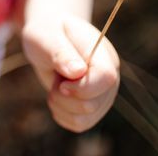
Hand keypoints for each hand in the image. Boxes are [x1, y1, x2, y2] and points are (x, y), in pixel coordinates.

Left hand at [20, 16, 119, 132]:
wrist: (49, 38)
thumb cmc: (47, 32)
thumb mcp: (47, 35)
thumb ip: (60, 51)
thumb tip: (78, 71)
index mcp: (103, 54)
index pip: (106, 78)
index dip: (82, 87)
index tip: (62, 83)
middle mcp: (110, 77)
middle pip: (94, 103)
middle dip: (65, 98)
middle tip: (56, 81)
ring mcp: (104, 94)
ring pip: (87, 118)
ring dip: (62, 107)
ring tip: (55, 88)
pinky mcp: (94, 107)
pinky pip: (80, 124)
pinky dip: (63, 115)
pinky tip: (58, 99)